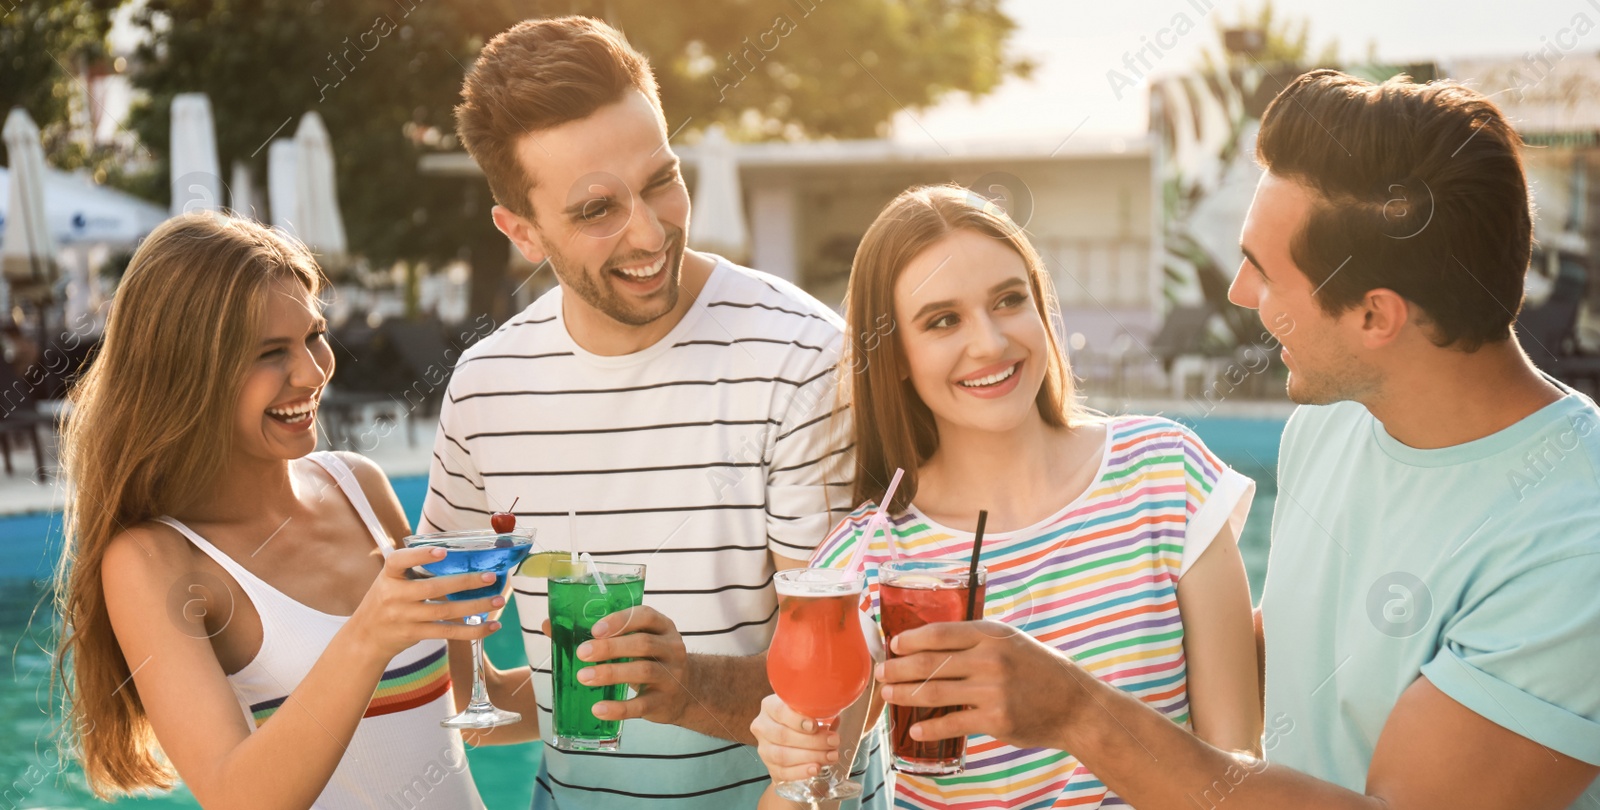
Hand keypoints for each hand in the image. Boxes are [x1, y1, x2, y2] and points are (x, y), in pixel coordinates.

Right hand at [348, 546, 505, 660]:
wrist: (366, 637)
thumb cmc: (386, 600)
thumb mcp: (390, 580)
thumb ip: (414, 569)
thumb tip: (457, 555)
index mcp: (388, 576)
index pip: (399, 562)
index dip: (420, 555)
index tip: (443, 551)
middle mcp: (394, 596)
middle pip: (433, 588)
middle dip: (465, 582)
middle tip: (490, 576)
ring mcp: (405, 617)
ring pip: (445, 611)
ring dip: (476, 606)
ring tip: (499, 600)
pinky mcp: (415, 634)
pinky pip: (448, 632)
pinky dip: (472, 630)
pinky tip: (491, 626)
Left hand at [556, 605, 694, 724]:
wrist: (687, 692)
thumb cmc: (649, 659)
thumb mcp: (634, 641)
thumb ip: (597, 633)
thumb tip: (548, 625)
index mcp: (662, 627)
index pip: (645, 616)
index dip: (620, 621)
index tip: (594, 629)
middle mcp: (671, 648)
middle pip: (642, 643)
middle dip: (610, 647)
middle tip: (582, 653)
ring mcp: (671, 676)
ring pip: (643, 671)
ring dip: (610, 673)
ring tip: (583, 677)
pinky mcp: (664, 703)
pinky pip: (641, 705)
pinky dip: (618, 708)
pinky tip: (598, 709)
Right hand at [751, 694, 841, 782]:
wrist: (795, 743)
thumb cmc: (805, 721)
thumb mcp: (810, 711)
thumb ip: (819, 713)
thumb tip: (836, 719)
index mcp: (770, 706)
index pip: (779, 711)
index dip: (797, 720)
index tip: (815, 726)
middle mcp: (763, 726)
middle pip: (782, 735)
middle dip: (811, 740)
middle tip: (833, 742)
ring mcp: (764, 749)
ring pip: (782, 755)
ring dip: (810, 756)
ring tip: (830, 756)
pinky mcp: (770, 767)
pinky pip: (783, 772)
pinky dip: (801, 772)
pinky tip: (815, 768)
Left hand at [876, 620, 1080, 749]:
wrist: (1074, 705)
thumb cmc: (1039, 670)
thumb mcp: (1011, 641)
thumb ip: (976, 640)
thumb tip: (931, 644)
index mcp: (991, 634)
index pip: (939, 633)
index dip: (910, 639)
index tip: (894, 645)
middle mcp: (990, 659)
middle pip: (929, 662)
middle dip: (898, 668)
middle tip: (881, 672)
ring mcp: (992, 689)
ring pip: (933, 691)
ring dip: (904, 694)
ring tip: (888, 695)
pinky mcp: (995, 718)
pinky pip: (951, 721)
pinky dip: (929, 726)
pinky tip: (914, 727)